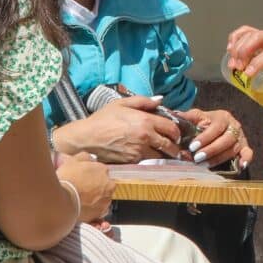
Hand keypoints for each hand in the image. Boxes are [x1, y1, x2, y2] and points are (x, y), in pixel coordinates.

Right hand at [52, 96, 182, 163]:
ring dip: (164, 155)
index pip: (171, 128)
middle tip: (174, 146)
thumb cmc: (103, 119)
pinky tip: (148, 155)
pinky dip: (151, 160)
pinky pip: (148, 162)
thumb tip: (160, 100)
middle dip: (175, 147)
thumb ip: (143, 101)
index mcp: (145, 120)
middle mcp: (146, 137)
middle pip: (170, 145)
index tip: (176, 133)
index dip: (176, 131)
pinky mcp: (132, 162)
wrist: (86, 138)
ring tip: (163, 153)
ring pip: (160, 156)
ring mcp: (139, 151)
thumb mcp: (122, 103)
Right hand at [55, 153, 114, 223]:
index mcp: (104, 170)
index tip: (83, 178)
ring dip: (95, 199)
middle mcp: (109, 185)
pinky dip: (92, 210)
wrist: (61, 200)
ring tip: (81, 200)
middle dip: (95, 187)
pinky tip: (82, 208)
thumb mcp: (73, 160)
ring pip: (102, 199)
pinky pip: (97, 211)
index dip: (91, 175)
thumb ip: (85, 157)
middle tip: (82, 190)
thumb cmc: (66, 179)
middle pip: (104, 185)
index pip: (101, 171)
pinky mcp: (99, 214)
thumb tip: (90, 159)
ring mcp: (106, 201)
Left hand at [178, 108, 253, 169]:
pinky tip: (241, 166)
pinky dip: (246, 159)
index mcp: (222, 117)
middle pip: (226, 140)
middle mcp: (234, 126)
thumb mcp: (197, 117)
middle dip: (211, 150)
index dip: (205, 138)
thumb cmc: (205, 122)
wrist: (216, 126)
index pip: (216, 128)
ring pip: (233, 149)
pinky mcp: (244, 147)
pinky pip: (248, 152)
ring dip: (219, 158)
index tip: (192, 147)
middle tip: (197, 158)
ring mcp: (240, 137)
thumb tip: (175, 115)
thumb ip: (188, 117)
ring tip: (204, 165)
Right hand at [226, 22, 262, 88]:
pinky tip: (230, 49)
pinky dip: (236, 37)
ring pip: (250, 33)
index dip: (258, 63)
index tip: (247, 75)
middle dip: (243, 53)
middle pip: (257, 37)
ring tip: (233, 64)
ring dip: (238, 47)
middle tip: (237, 69)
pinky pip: (247, 31)